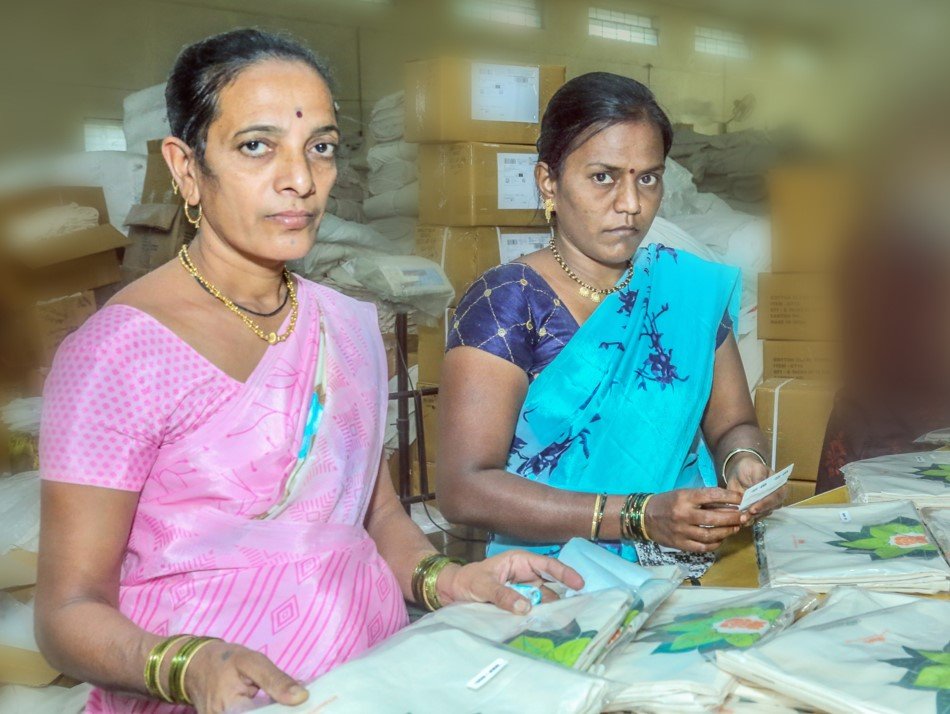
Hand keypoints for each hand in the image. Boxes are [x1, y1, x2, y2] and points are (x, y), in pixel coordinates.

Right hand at [183, 640, 307, 713]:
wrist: (193, 666)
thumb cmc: (223, 660)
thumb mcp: (252, 661)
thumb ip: (276, 680)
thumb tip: (302, 697)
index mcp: (230, 709)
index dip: (283, 711)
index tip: (301, 705)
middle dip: (278, 710)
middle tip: (294, 702)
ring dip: (270, 710)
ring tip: (281, 702)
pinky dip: (260, 711)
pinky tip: (269, 706)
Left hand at [436, 550, 583, 614]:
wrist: (453, 592)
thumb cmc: (468, 580)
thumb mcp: (483, 585)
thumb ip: (502, 595)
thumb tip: (526, 607)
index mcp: (519, 562)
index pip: (547, 565)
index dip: (564, 573)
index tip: (579, 583)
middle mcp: (526, 575)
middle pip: (550, 585)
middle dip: (562, 597)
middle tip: (574, 612)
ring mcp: (524, 590)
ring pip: (544, 600)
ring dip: (551, 610)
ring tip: (563, 624)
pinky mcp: (519, 604)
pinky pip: (533, 610)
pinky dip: (540, 617)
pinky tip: (547, 626)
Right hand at [643, 487, 746, 552]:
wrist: (644, 517)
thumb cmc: (667, 503)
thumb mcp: (683, 494)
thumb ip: (702, 499)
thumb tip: (728, 503)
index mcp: (684, 498)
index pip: (712, 495)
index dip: (729, 497)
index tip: (741, 499)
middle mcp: (683, 514)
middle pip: (714, 518)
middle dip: (733, 518)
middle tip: (744, 516)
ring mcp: (682, 531)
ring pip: (710, 534)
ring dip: (727, 532)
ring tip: (735, 528)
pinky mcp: (680, 544)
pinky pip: (702, 547)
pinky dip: (715, 544)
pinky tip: (721, 539)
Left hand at [724, 453, 785, 518]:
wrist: (740, 472)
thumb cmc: (751, 468)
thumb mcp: (756, 469)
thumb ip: (759, 477)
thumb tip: (759, 486)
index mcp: (779, 486)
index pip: (775, 497)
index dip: (765, 504)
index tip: (754, 508)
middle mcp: (775, 499)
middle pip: (769, 508)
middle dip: (757, 513)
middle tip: (746, 516)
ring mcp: (767, 506)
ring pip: (762, 515)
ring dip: (752, 518)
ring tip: (742, 519)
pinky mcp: (758, 510)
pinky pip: (755, 517)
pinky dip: (748, 519)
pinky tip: (740, 520)